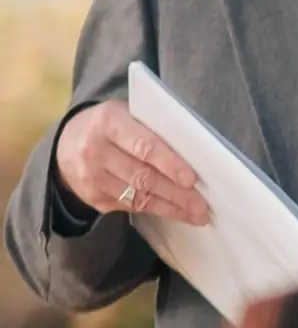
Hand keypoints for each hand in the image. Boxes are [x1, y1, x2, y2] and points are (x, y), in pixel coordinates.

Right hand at [55, 103, 210, 229]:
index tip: (191, 179)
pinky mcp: (94, 197)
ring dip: (171, 207)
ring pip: (139, 197)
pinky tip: (177, 213)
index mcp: (108, 122)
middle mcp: (96, 150)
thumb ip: (151, 127)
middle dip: (176, 193)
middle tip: (202, 205)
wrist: (65, 144)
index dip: (169, 164)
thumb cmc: (109, 126)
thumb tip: (193, 151)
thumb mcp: (124, 114)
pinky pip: (131, 206)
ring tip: (197, 214)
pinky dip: (157, 210)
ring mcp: (92, 177)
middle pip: (143, 177)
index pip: (143, 146)